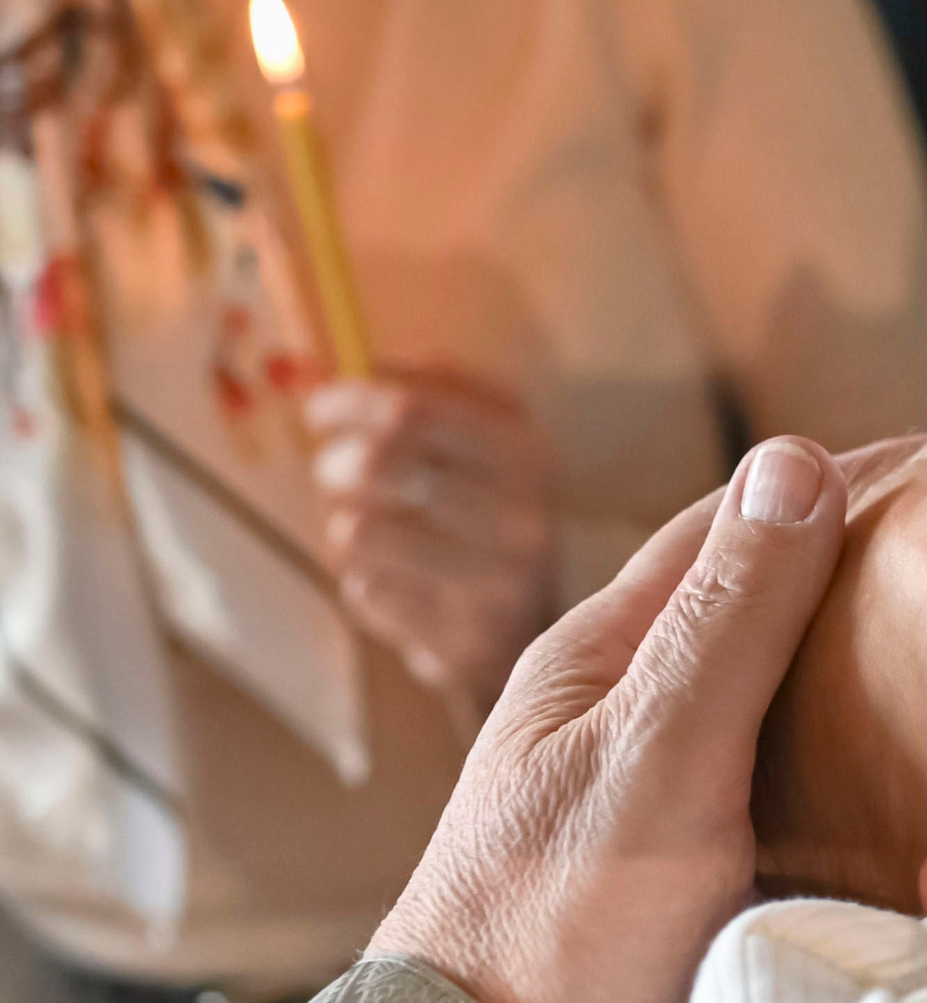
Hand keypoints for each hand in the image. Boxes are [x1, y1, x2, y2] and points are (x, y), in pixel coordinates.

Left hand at [307, 367, 559, 724]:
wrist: (532, 626)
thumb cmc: (491, 516)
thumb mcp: (494, 443)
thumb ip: (440, 391)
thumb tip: (366, 362)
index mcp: (530, 456)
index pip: (414, 410)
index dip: (350, 402)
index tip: (317, 410)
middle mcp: (522, 520)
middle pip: (380, 464)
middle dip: (335, 464)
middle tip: (330, 472)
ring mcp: (495, 586)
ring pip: (357, 531)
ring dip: (343, 527)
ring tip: (361, 530)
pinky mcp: (460, 641)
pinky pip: (364, 590)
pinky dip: (361, 579)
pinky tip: (389, 580)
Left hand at [367, 437, 847, 1002]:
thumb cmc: (559, 930)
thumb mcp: (655, 757)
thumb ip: (729, 622)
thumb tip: (794, 460)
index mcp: (604, 660)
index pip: (734, 529)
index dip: (835, 490)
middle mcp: (635, 722)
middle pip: (772, 623)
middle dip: (876, 595)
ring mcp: (669, 810)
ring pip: (796, 722)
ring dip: (883, 700)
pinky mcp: (706, 893)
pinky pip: (805, 813)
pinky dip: (871, 794)